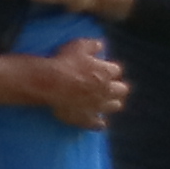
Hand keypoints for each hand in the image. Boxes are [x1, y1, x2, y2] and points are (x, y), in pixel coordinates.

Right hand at [13, 39, 128, 130]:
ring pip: (114, 106)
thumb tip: (101, 44)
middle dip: (117, 87)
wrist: (49, 83)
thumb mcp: (79, 46)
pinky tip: (99, 123)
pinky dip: (99, 123)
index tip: (102, 69)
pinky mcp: (86, 117)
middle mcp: (107, 90)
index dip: (109, 69)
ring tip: (105, 102)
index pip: (116, 70)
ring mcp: (98, 105)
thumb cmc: (64, 63)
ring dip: (111, 103)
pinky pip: (97, 124)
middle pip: (121, 90)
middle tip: (109, 86)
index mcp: (107, 72)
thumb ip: (93, 45)